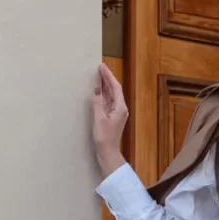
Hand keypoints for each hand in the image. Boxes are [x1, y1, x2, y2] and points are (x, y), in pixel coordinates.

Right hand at [92, 63, 127, 177]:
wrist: (108, 152)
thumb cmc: (104, 137)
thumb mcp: (99, 118)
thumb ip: (98, 102)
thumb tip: (97, 88)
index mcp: (120, 107)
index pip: (115, 87)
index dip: (109, 76)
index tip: (102, 67)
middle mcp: (121, 109)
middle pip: (115, 90)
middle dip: (107, 78)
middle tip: (100, 68)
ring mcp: (117, 113)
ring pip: (112, 95)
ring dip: (105, 85)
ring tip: (99, 76)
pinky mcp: (112, 117)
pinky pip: (109, 101)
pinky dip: (104, 94)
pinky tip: (99, 91)